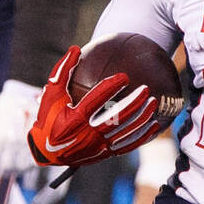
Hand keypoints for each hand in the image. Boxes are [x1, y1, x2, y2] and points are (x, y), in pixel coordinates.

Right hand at [27, 45, 160, 168]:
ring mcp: (98, 147)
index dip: (110, 88)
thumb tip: (76, 48)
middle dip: (133, 104)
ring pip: (124, 134)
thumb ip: (62, 72)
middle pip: (115, 119)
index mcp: (74, 119)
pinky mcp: (104, 154)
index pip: (95, 102)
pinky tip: (155, 126)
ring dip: (141, 119)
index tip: (124, 76)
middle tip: (146, 89)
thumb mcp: (51, 94)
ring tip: (153, 104)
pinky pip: (127, 146)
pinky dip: (142, 137)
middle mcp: (88, 135)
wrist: (47, 152)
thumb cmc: (49, 118)